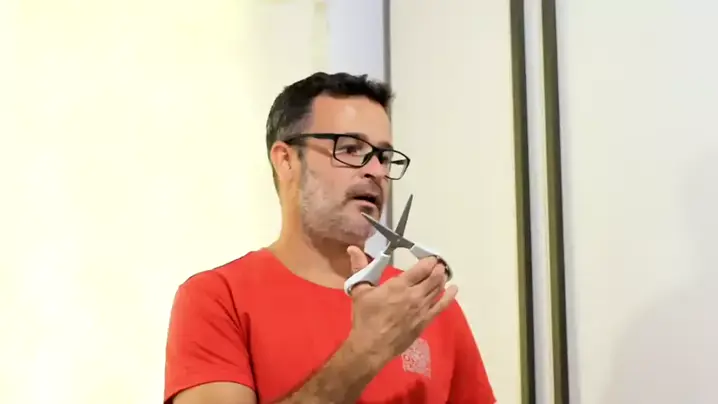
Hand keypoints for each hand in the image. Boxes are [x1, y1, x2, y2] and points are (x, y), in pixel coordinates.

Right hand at [344, 246, 458, 366]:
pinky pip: (442, 306)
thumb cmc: (365, 317)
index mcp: (399, 285)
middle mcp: (414, 295)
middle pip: (433, 278)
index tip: (431, 258)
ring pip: (438, 289)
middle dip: (437, 269)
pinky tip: (453, 289)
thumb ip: (360, 268)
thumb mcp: (360, 291)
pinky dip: (449, 296)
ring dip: (442, 279)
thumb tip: (352, 248)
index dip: (429, 261)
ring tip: (443, 273)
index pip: (421, 268)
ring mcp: (422, 308)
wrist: (372, 346)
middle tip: (438, 264)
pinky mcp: (425, 321)